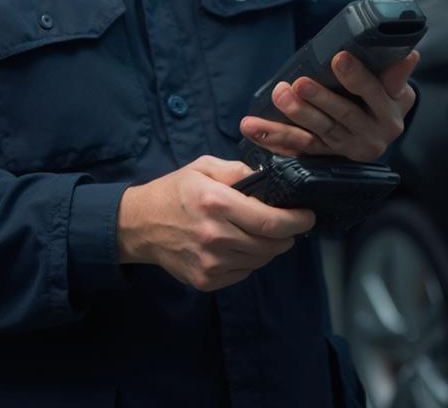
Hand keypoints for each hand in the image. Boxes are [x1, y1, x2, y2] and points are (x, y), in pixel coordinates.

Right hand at [116, 155, 314, 291]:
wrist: (140, 224)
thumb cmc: (175, 191)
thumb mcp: (203, 167)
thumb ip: (238, 170)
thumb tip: (269, 179)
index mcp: (216, 203)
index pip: (270, 221)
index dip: (297, 221)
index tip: (307, 216)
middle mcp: (216, 236)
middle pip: (271, 245)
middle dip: (286, 234)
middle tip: (284, 223)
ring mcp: (211, 262)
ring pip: (261, 260)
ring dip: (268, 247)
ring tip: (257, 232)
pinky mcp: (207, 280)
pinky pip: (244, 272)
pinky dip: (249, 259)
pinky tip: (237, 244)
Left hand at [239, 51, 418, 161]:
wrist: (378, 128)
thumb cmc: (384, 96)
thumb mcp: (395, 86)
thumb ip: (395, 73)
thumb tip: (409, 56)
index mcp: (390, 114)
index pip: (374, 93)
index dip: (357, 77)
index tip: (339, 58)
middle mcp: (371, 136)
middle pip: (341, 116)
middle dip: (317, 99)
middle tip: (296, 84)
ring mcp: (346, 148)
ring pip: (316, 134)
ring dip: (291, 119)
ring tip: (275, 99)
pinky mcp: (325, 156)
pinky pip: (299, 148)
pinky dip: (276, 139)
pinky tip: (255, 130)